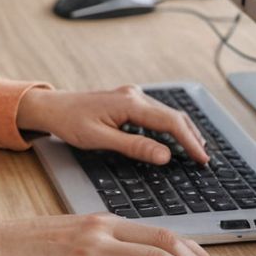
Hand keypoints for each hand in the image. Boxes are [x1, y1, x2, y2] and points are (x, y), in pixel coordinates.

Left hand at [16, 85, 208, 164]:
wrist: (51, 107)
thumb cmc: (69, 122)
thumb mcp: (99, 139)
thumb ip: (133, 146)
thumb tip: (165, 156)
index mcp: (129, 103)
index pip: (170, 122)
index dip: (189, 142)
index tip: (202, 160)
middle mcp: (133, 95)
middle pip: (173, 116)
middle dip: (192, 137)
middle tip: (205, 160)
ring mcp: (131, 96)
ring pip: (166, 114)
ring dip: (183, 131)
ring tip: (196, 152)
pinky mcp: (127, 101)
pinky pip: (156, 114)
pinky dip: (170, 127)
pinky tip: (175, 140)